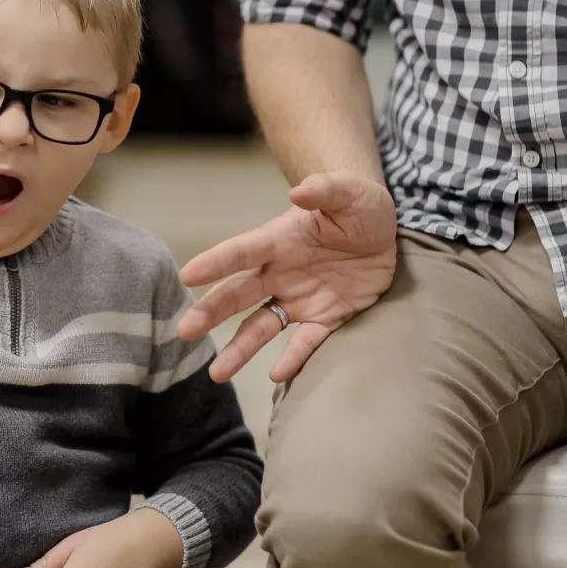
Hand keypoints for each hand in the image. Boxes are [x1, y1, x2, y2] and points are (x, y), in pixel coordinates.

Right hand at [178, 170, 396, 383]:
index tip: (187, 275)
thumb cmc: (357, 204)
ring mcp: (300, 298)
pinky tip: (277, 376)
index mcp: (279, 240)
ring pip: (262, 327)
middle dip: (211, 312)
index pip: (241, 252)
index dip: (215, 263)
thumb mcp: (348, 192)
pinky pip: (305, 342)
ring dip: (240, 348)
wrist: (382, 231)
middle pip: (238, 294)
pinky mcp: (326, 317)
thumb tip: (299, 193)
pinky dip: (292, 358)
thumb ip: (325, 191)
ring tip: (217, 374)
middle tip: (184, 331)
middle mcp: (280, 273)